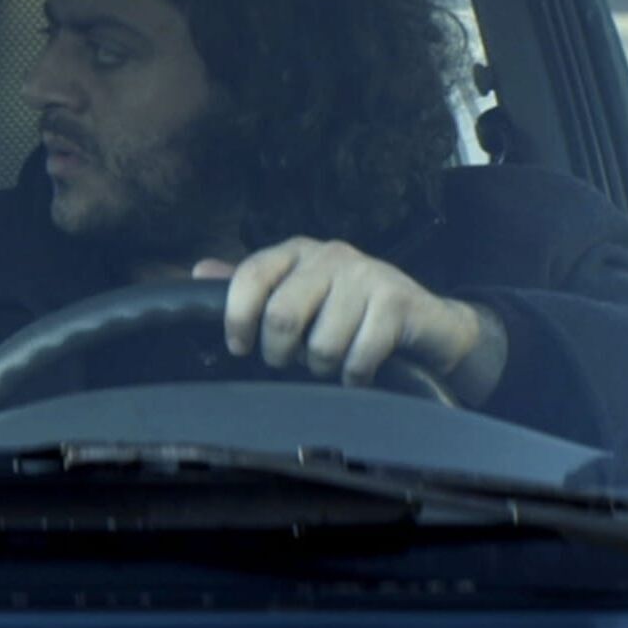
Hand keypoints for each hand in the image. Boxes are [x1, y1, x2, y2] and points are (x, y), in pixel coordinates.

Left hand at [192, 237, 502, 398]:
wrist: (428, 323)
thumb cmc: (350, 312)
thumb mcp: (298, 294)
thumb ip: (251, 286)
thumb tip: (199, 271)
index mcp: (296, 252)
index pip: (250, 275)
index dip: (236, 317)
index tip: (238, 347)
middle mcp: (329, 255)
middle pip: (282, 315)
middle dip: (280, 353)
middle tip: (290, 362)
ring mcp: (366, 275)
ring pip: (321, 343)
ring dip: (322, 369)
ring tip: (332, 364)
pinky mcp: (397, 301)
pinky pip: (358, 356)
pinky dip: (355, 376)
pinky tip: (360, 371)